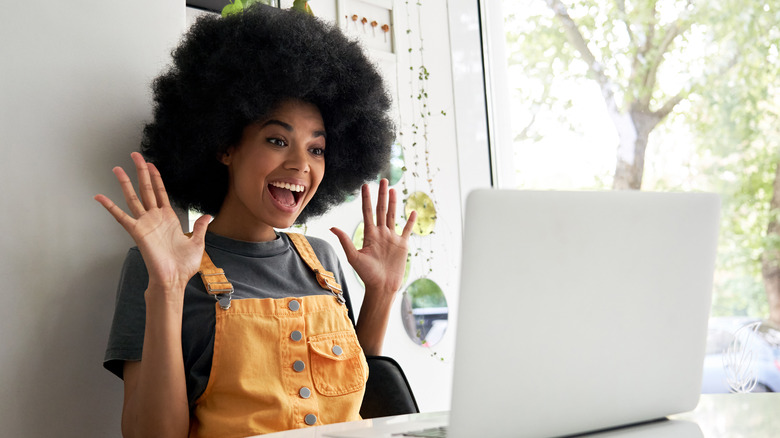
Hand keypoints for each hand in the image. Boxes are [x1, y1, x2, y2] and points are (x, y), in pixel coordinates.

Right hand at [94, 152, 210, 290]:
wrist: (174, 278)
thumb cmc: (184, 265)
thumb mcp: (197, 242)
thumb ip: (199, 227)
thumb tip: (207, 216)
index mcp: (169, 218)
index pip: (160, 192)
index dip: (156, 178)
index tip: (151, 164)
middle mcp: (155, 218)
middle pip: (146, 189)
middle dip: (141, 172)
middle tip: (135, 155)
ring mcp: (145, 223)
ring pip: (133, 198)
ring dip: (125, 183)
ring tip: (117, 168)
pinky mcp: (137, 232)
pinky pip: (121, 217)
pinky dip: (110, 207)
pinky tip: (100, 196)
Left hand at [331, 179, 416, 295]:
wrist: (382, 287)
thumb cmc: (367, 275)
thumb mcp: (354, 257)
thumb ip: (345, 241)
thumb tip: (332, 227)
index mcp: (370, 234)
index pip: (367, 212)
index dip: (366, 198)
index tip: (366, 185)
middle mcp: (381, 233)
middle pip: (381, 209)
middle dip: (382, 195)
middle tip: (384, 180)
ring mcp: (392, 238)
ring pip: (393, 215)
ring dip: (394, 202)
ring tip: (393, 189)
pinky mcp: (402, 245)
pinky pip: (407, 230)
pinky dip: (410, 221)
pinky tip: (412, 211)